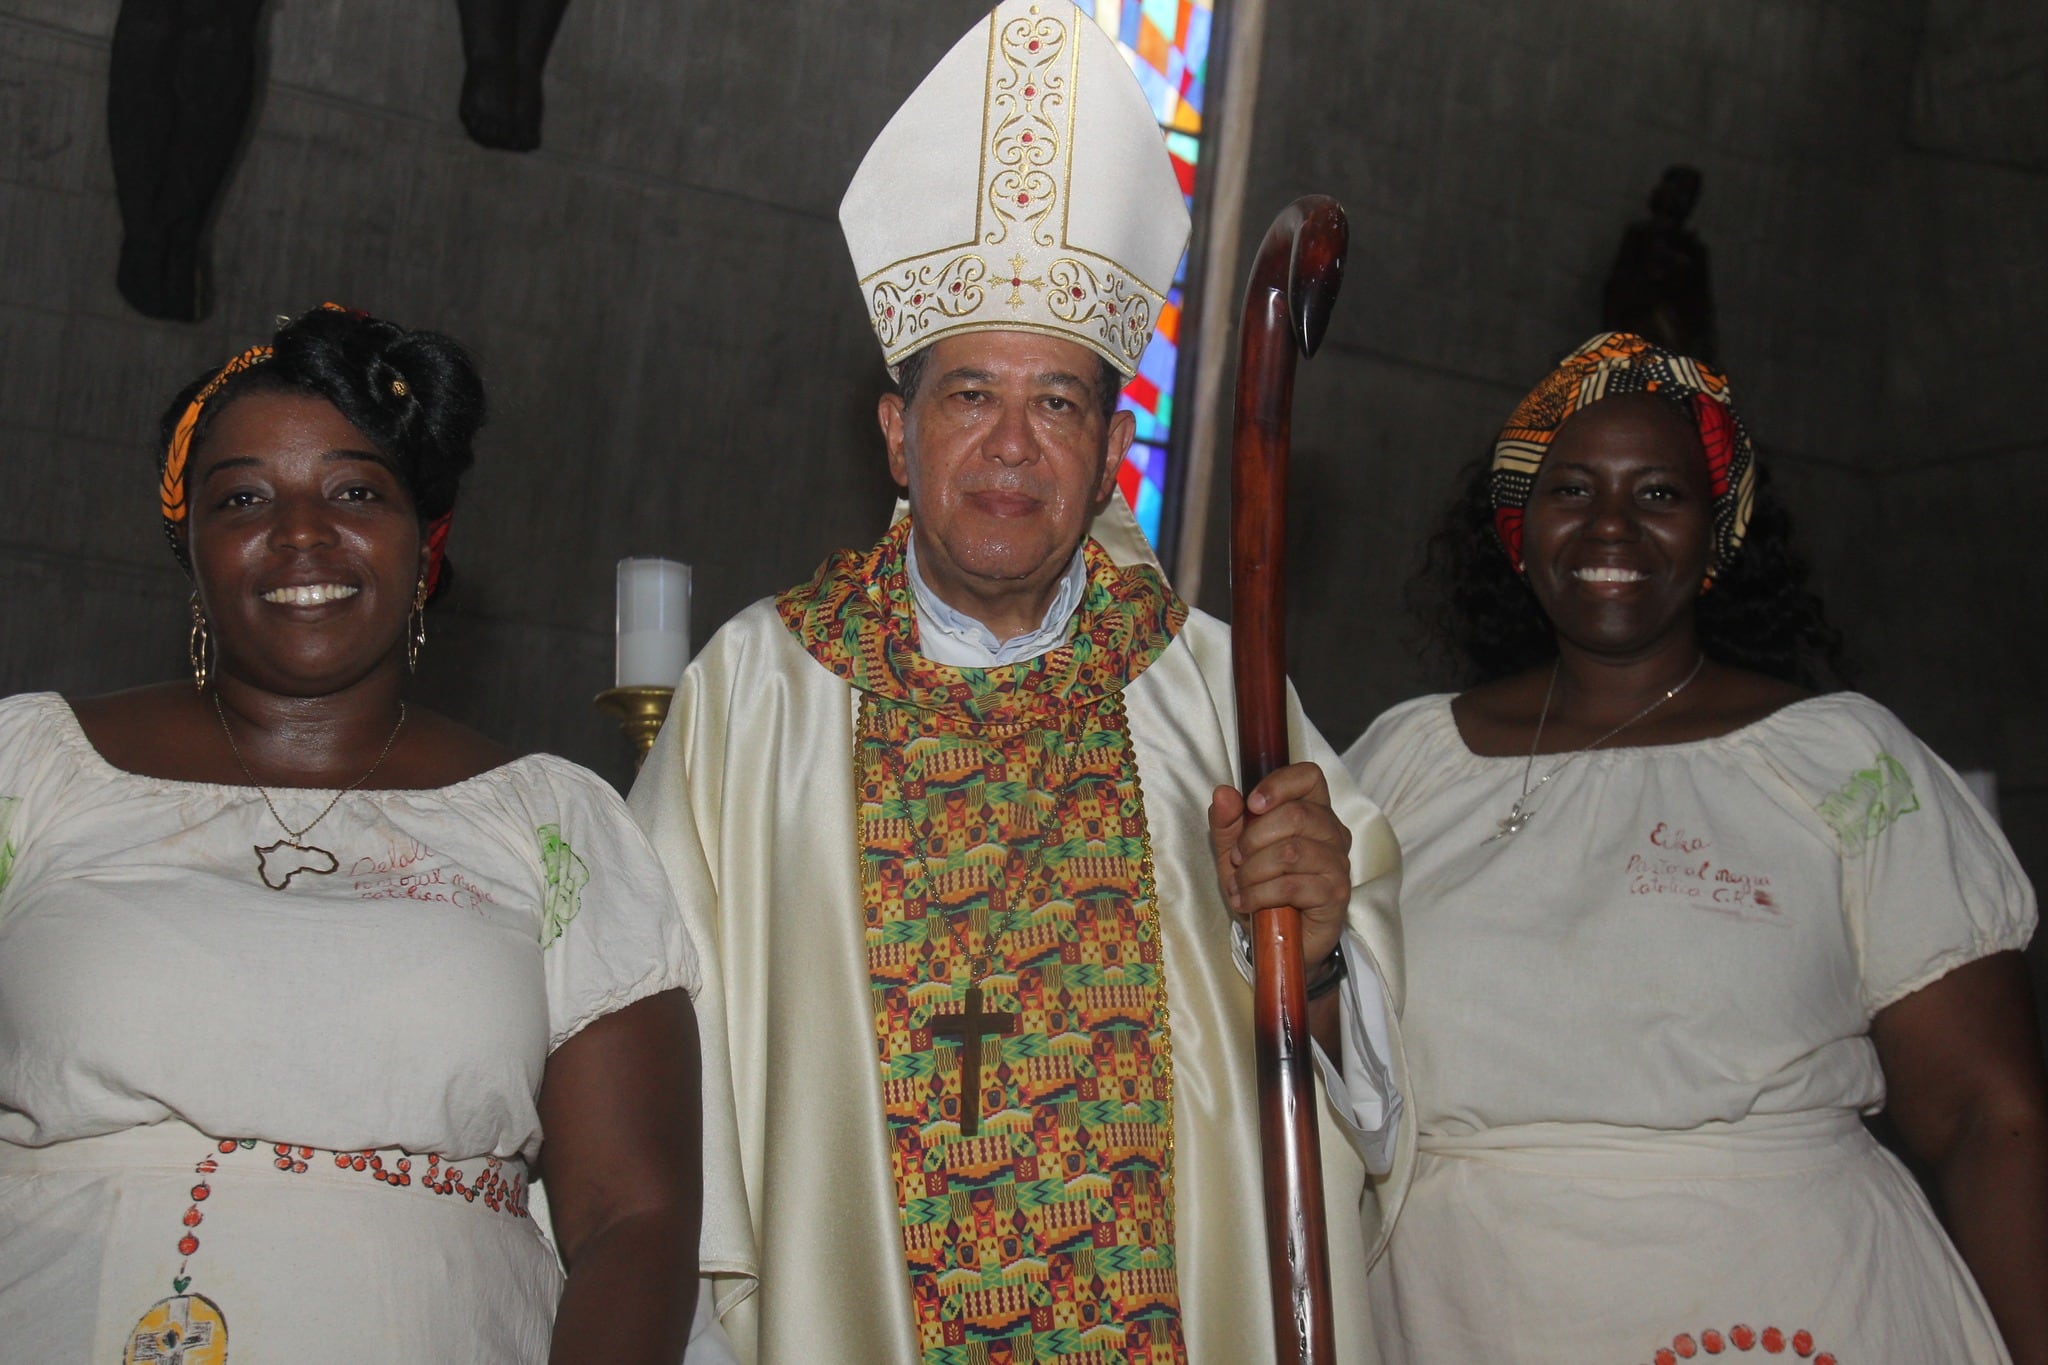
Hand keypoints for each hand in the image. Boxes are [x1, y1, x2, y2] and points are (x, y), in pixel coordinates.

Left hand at [1209, 761, 1352, 971]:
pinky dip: (1259, 895)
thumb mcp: (1234, 852)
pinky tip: (1247, 903)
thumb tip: (1224, 792)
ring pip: (1291, 852)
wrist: (1278, 938)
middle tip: (1237, 860)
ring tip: (1239, 887)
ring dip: (1253, 871)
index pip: (1309, 777)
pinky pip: (1292, 886)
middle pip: (1297, 814)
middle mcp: (1333, 832)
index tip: (1251, 805)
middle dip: (1254, 838)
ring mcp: (1338, 863)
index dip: (1279, 784)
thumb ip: (1227, 822)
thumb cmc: (1261, 888)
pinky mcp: (1336, 895)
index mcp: (1313, 811)